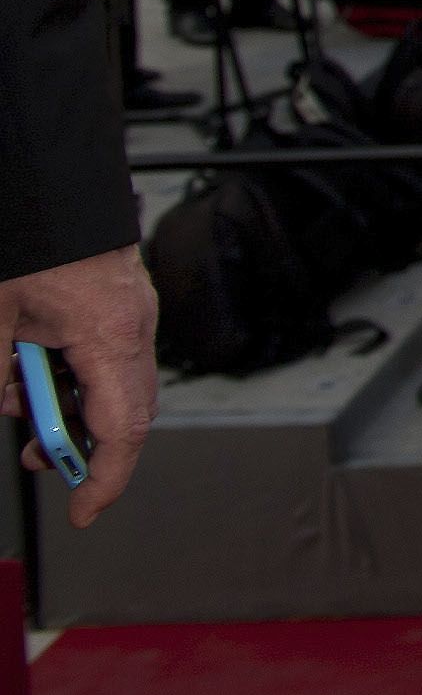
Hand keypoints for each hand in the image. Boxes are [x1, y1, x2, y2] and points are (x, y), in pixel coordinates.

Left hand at [3, 244, 157, 523]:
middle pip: (124, 412)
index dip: (106, 478)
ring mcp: (133, 313)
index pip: (123, 428)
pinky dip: (71, 373)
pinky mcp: (122, 302)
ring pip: (112, 385)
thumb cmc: (33, 240)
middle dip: (78, 442)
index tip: (83, 511)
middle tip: (35, 456)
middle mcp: (133, 327)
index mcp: (109, 335)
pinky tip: (29, 359)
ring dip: (65, 403)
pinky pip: (105, 356)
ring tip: (14, 387)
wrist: (52, 183)